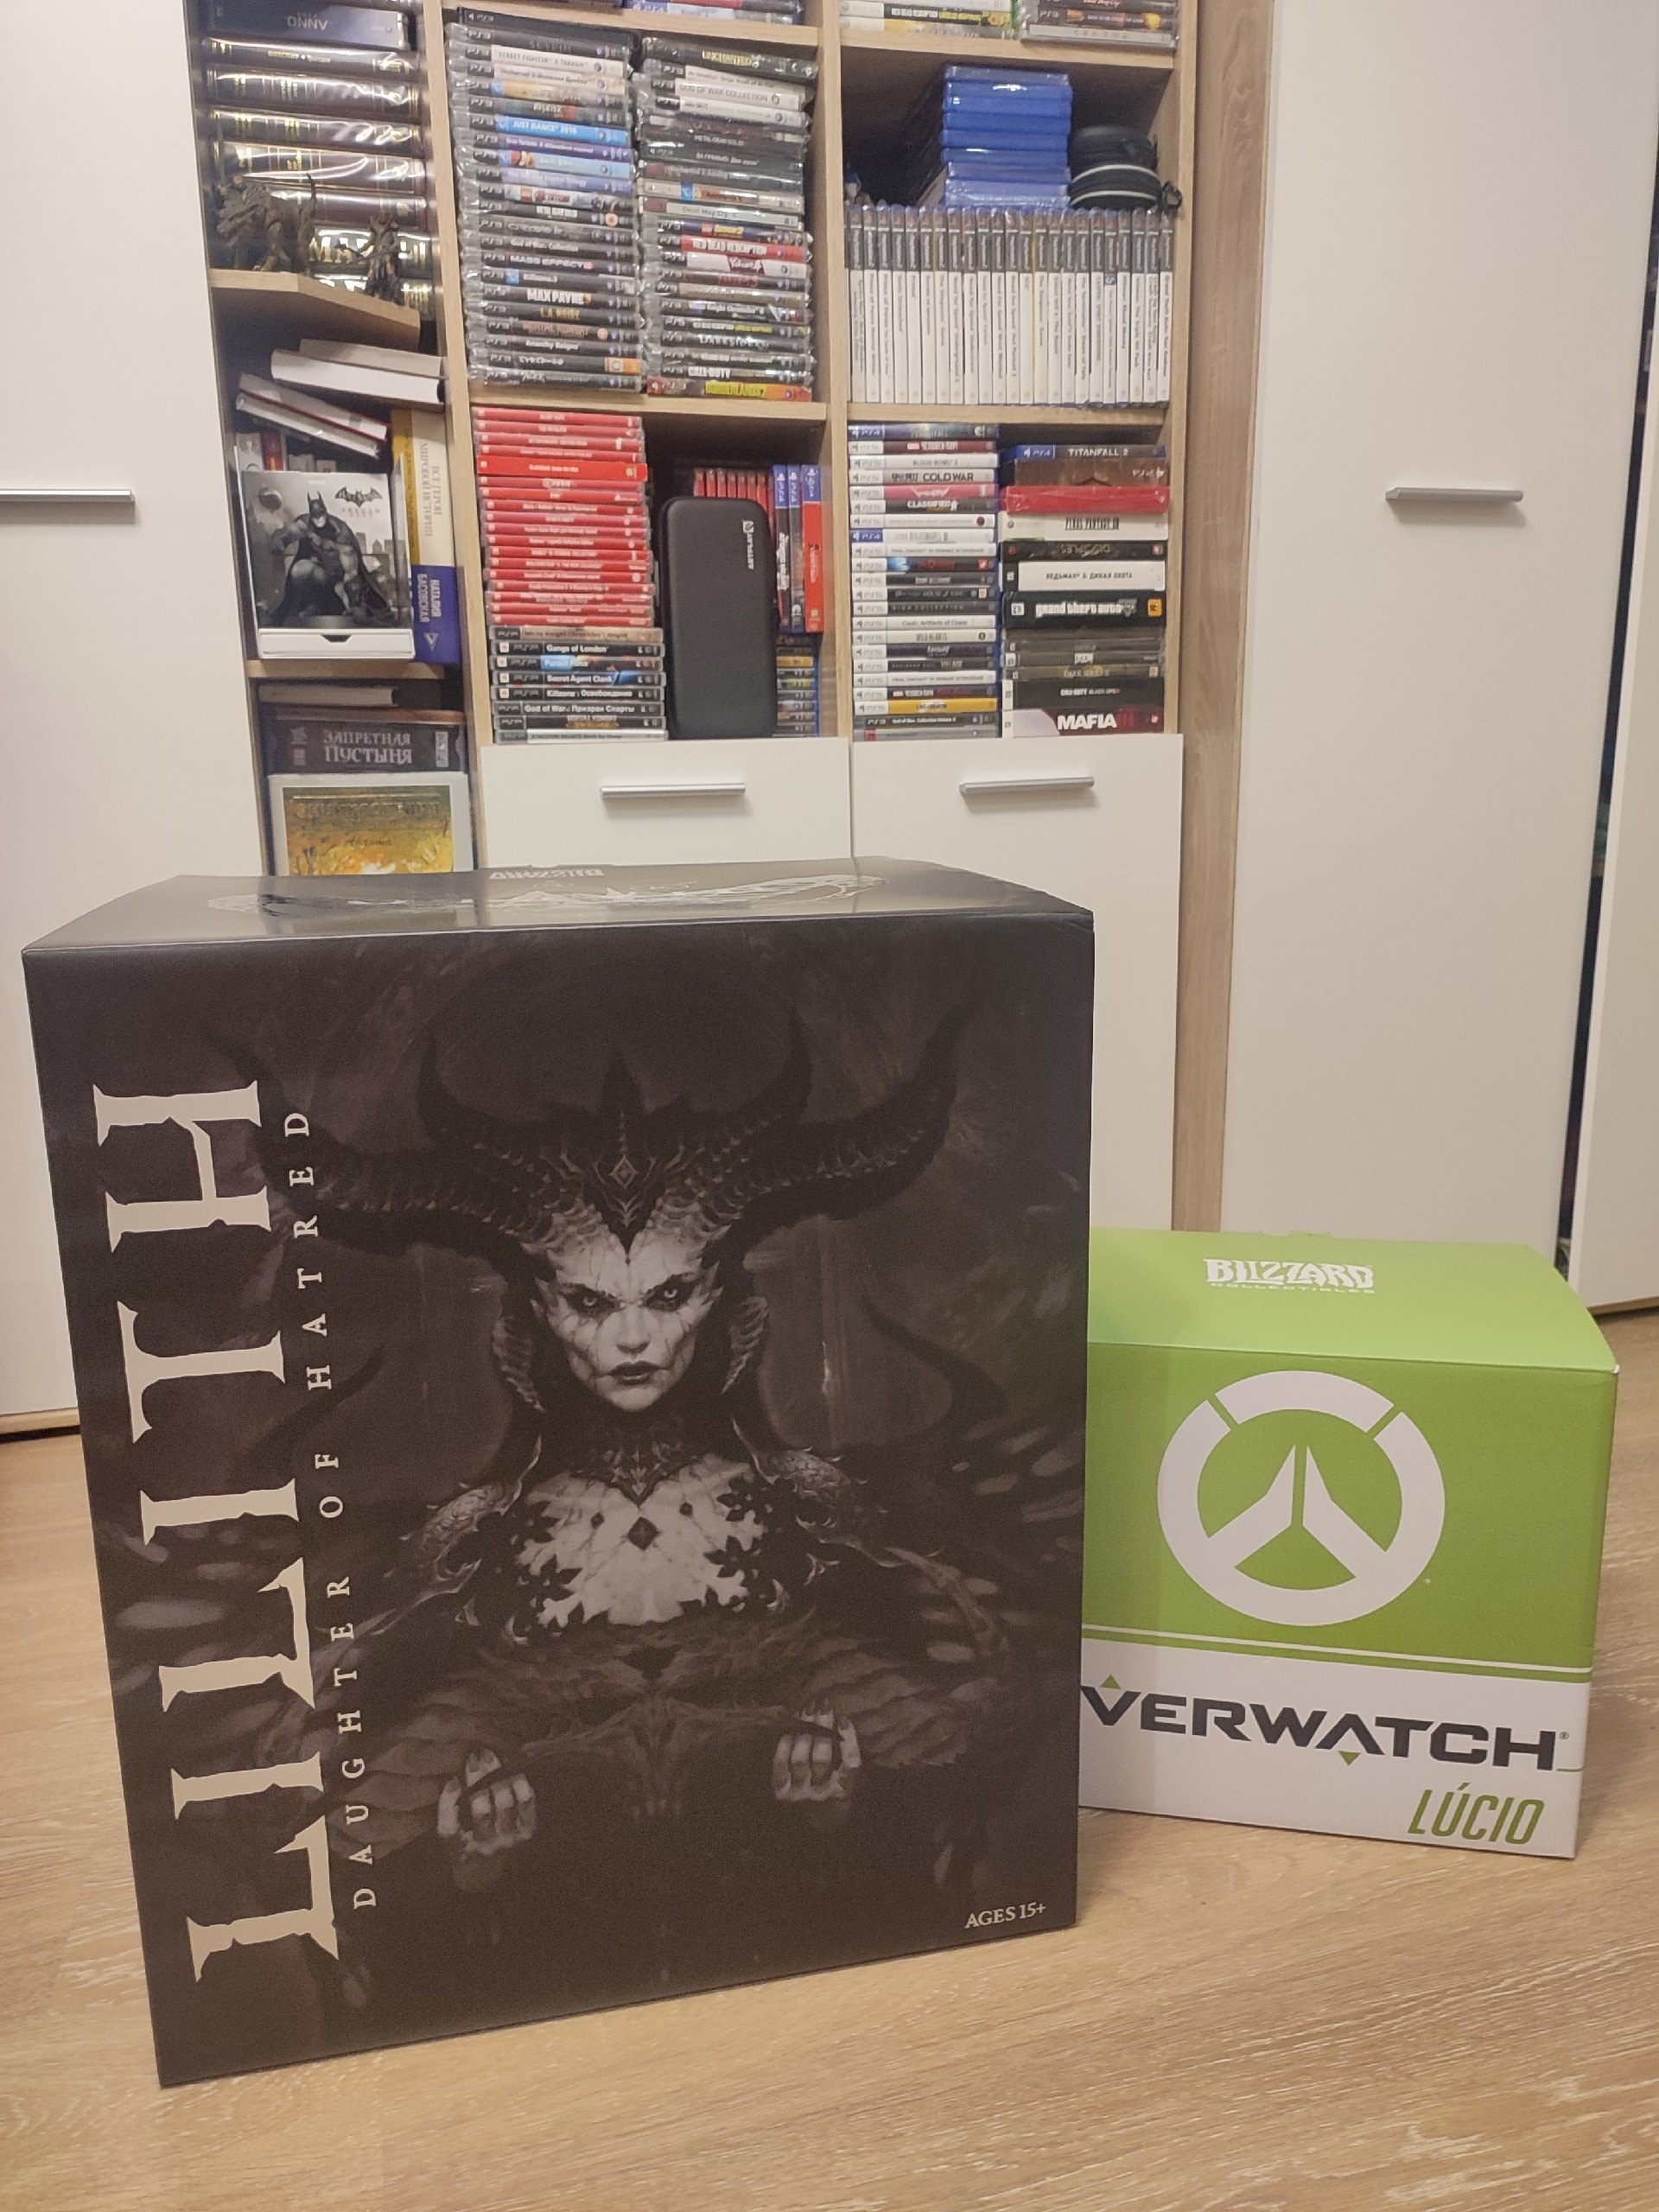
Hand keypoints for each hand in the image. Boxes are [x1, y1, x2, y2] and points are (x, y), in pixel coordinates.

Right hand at [437, 1747, 535, 1892]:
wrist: (483, 1873)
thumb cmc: (460, 1848)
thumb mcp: (446, 1834)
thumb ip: (446, 1808)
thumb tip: (454, 1779)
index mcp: (474, 1843)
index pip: (478, 1810)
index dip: (475, 1782)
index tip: (471, 1760)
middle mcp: (497, 1841)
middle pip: (497, 1802)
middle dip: (490, 1775)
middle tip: (484, 1754)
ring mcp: (515, 1836)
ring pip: (514, 1801)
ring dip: (506, 1776)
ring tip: (498, 1759)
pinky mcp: (528, 1831)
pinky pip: (528, 1804)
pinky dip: (523, 1786)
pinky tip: (515, 1771)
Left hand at [771, 1709, 860, 1828]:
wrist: (813, 1818)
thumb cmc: (833, 1787)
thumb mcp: (846, 1775)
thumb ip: (846, 1751)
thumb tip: (839, 1718)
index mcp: (844, 1788)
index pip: (850, 1763)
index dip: (847, 1740)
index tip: (843, 1719)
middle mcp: (822, 1792)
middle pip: (821, 1759)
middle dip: (821, 1728)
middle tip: (822, 1705)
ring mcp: (800, 1794)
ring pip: (800, 1760)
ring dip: (802, 1733)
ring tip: (806, 1710)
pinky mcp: (782, 1792)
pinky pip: (781, 1766)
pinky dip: (784, 1747)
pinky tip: (788, 1730)